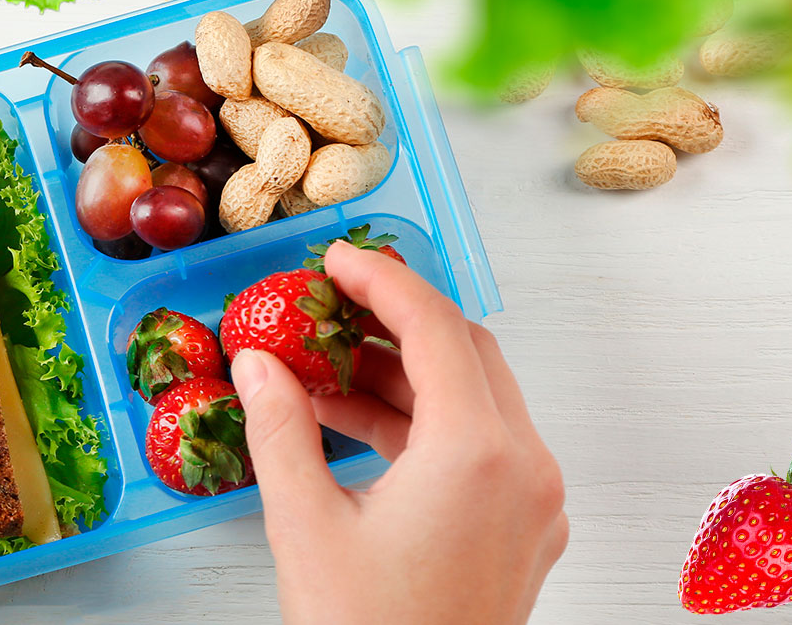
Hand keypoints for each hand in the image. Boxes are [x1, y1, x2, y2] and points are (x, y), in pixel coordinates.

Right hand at [233, 240, 566, 624]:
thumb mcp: (304, 522)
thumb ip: (281, 427)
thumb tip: (258, 363)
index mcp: (479, 455)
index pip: (435, 328)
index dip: (382, 281)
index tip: (337, 260)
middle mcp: (525, 469)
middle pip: (468, 353)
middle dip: (397, 319)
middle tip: (332, 303)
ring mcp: (533, 503)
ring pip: (477, 399)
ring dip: (406, 373)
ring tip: (326, 368)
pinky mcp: (525, 531)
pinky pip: (482, 448)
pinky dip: (425, 423)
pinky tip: (356, 423)